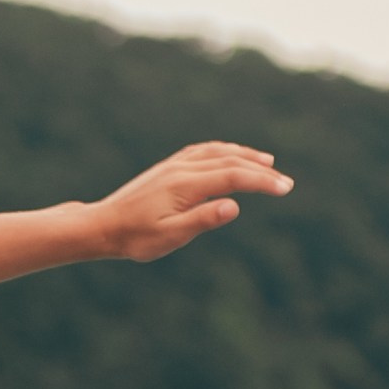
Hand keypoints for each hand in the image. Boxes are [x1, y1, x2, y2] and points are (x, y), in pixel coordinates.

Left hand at [89, 143, 291, 263]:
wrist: (102, 225)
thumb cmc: (135, 237)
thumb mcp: (169, 236)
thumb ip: (202, 220)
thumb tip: (233, 206)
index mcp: (185, 185)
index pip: (233, 177)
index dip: (261, 181)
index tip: (285, 188)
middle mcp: (181, 169)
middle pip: (230, 161)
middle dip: (261, 171)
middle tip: (286, 183)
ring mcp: (173, 165)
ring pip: (217, 152)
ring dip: (245, 155)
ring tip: (268, 163)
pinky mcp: (167, 168)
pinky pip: (202, 151)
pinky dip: (223, 151)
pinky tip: (230, 156)